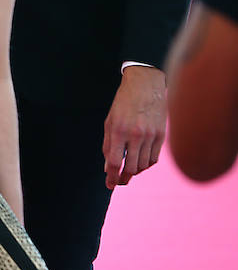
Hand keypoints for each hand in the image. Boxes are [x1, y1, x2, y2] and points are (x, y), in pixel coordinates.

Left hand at [102, 65, 166, 188]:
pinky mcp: (162, 135)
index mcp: (119, 130)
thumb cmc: (124, 103)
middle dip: (124, 178)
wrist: (146, 85)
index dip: (112, 176)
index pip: (115, 162)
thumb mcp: (109, 121)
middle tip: (119, 182)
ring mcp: (151, 136)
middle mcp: (136, 135)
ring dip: (135, 171)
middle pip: (131, 167)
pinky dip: (146, 164)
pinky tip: (140, 163)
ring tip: (128, 172)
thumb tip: (108, 166)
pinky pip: (154, 158)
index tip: (109, 185)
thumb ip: (108, 144)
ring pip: (143, 165)